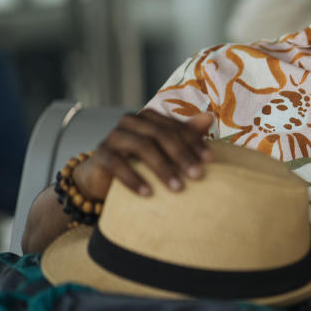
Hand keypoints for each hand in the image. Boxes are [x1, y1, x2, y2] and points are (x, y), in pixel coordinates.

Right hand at [73, 110, 213, 200]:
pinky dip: (134, 179)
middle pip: (161, 135)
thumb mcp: (163, 149)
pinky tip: (148, 193)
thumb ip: (184, 133)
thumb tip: (208, 117)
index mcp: (148, 118)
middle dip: (182, 155)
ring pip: (142, 147)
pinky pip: (117, 164)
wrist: (103, 177)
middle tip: (198, 176)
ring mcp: (113, 135)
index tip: (210, 160)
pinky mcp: (100, 153)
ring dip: (162, 169)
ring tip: (178, 188)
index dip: (194, 142)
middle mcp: (130, 121)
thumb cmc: (138, 161)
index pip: (175, 127)